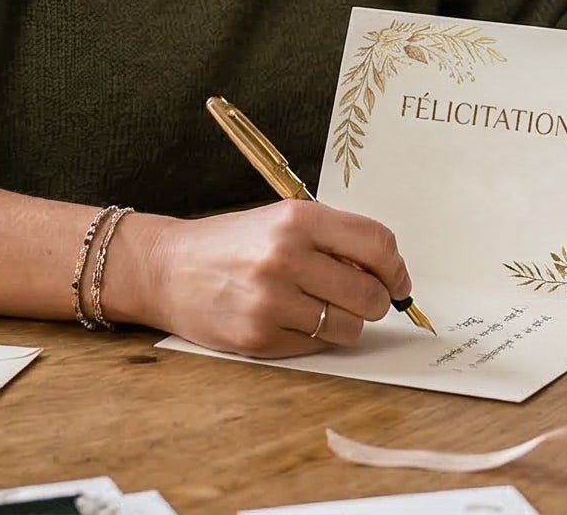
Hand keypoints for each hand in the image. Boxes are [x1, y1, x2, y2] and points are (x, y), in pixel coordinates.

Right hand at [115, 200, 411, 358]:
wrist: (168, 268)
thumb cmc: (232, 244)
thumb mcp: (281, 220)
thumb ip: (333, 239)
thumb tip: (388, 275)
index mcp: (297, 219)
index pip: (377, 244)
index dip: (396, 268)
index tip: (398, 282)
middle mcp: (286, 256)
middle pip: (371, 293)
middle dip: (377, 301)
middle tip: (363, 300)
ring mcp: (272, 300)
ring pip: (350, 326)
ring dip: (347, 323)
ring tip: (321, 310)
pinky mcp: (260, 336)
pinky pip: (319, 346)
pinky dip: (317, 338)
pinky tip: (294, 321)